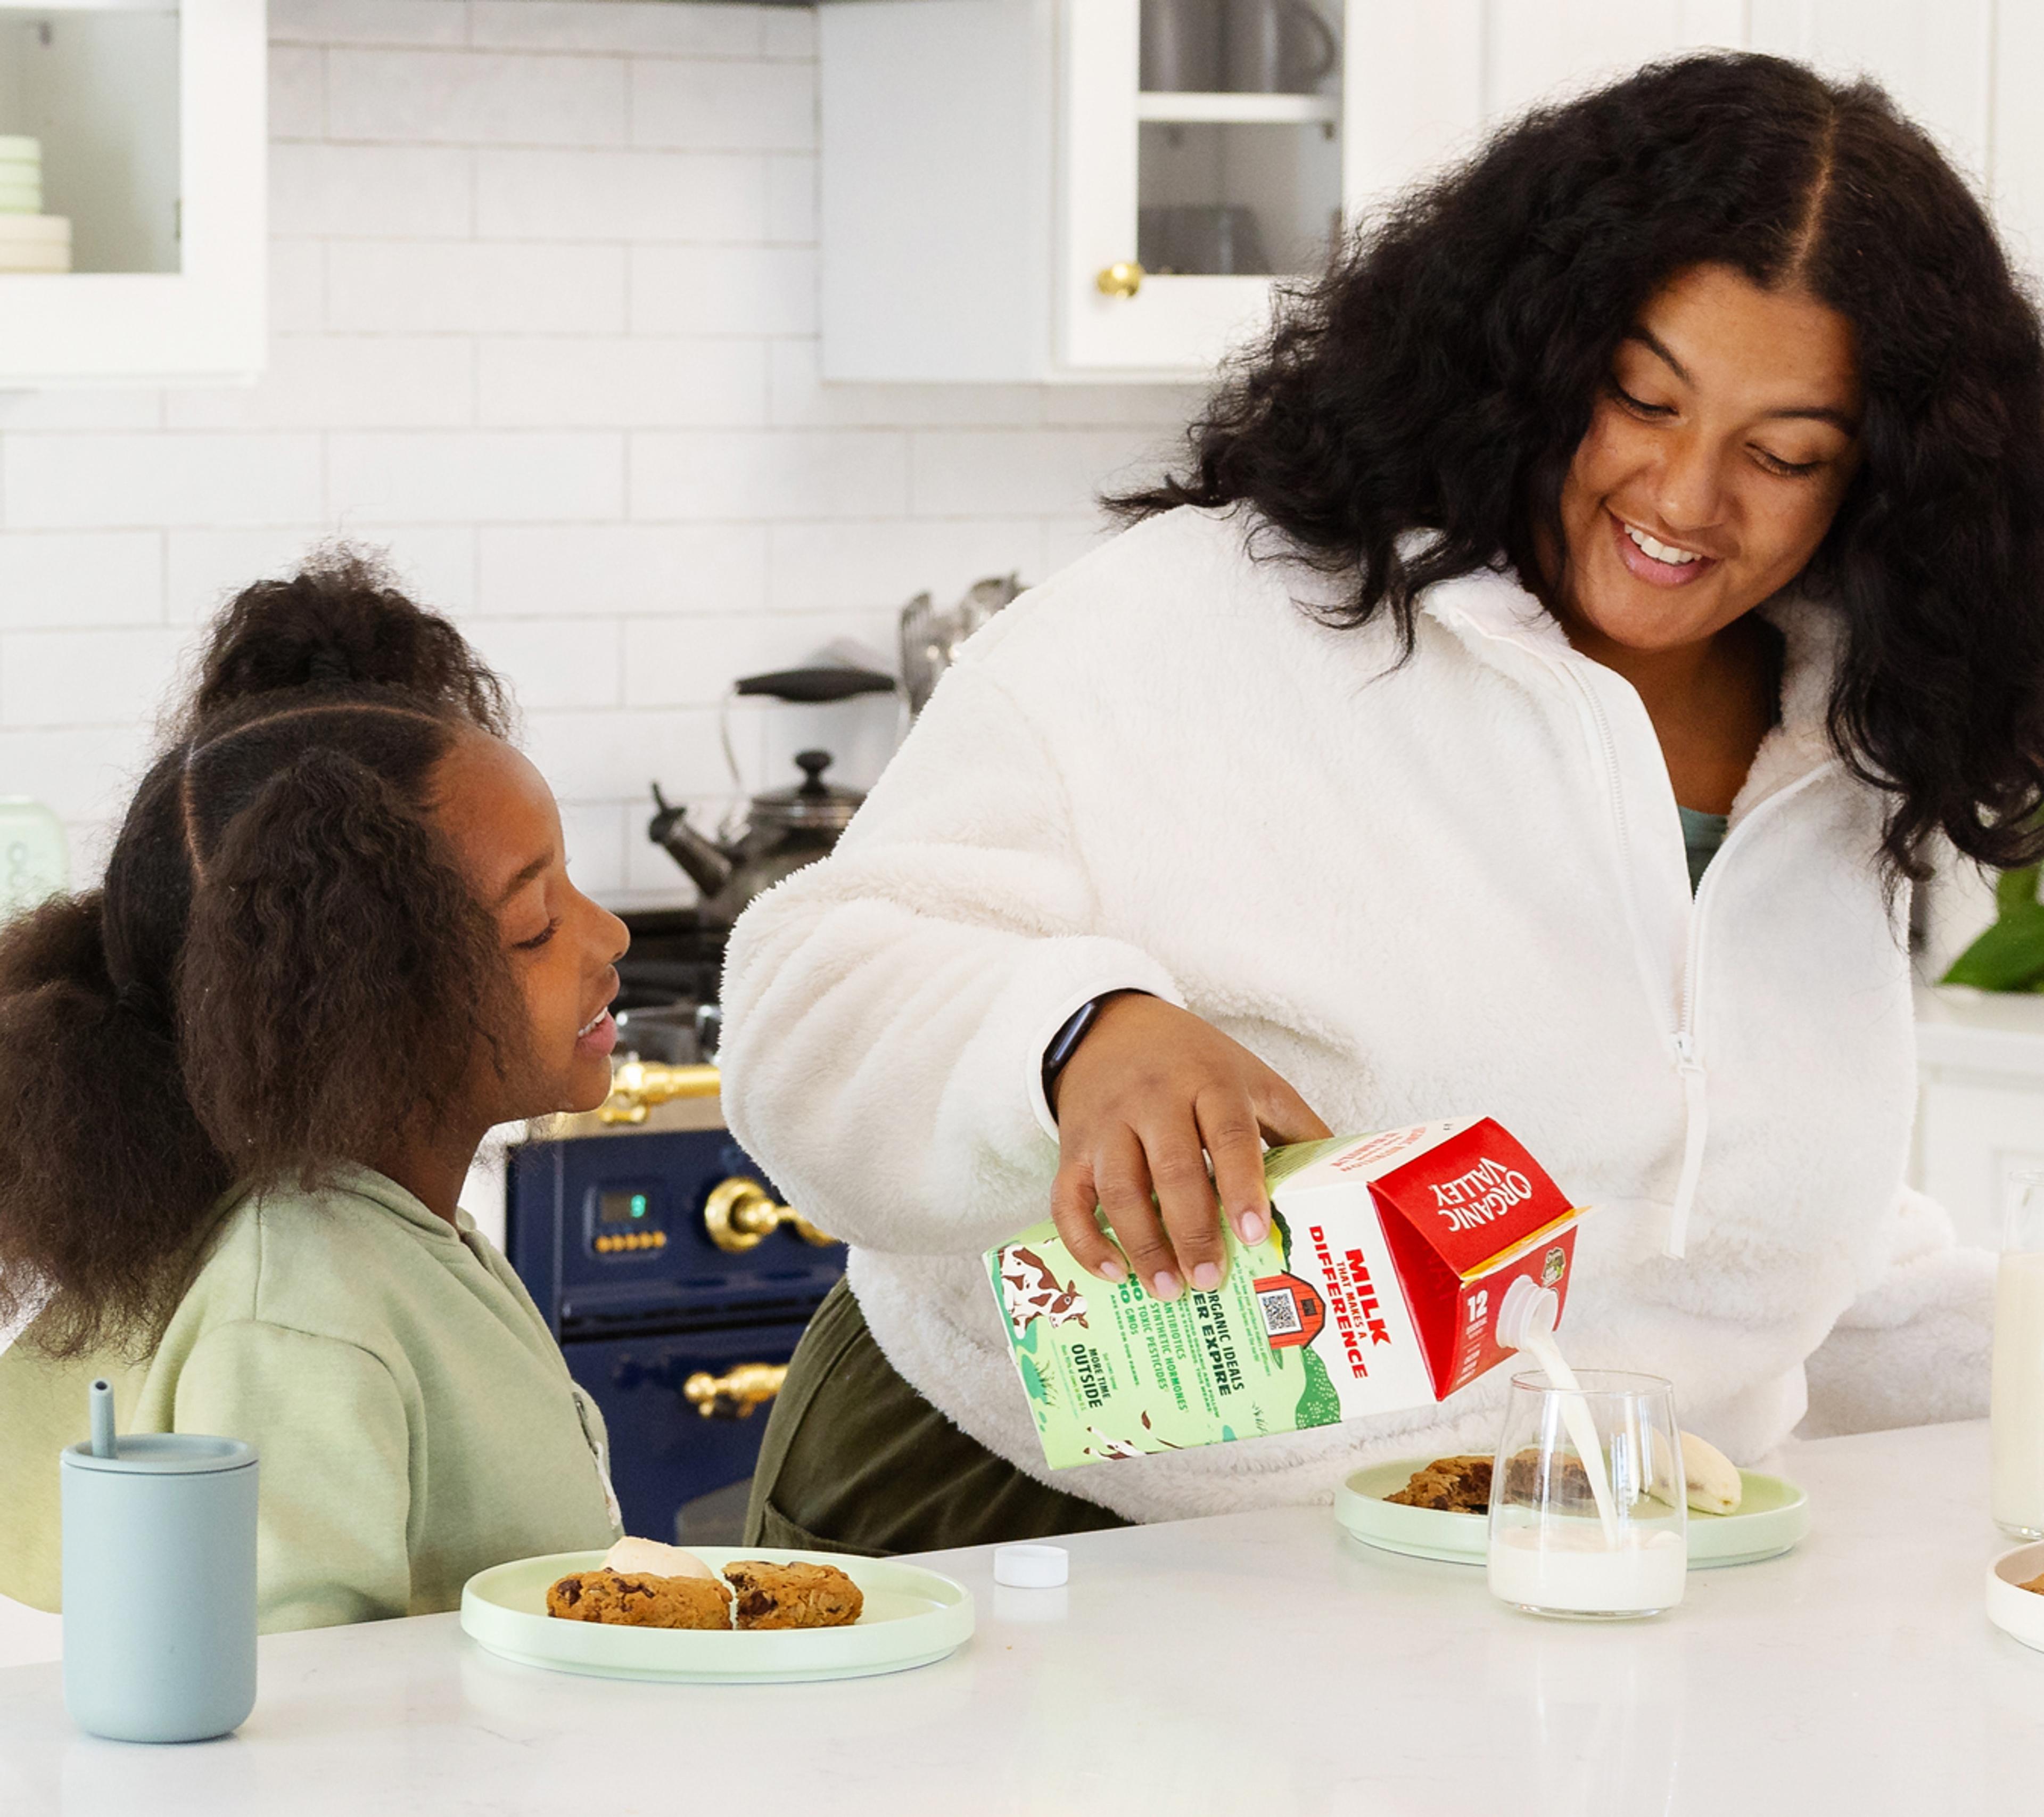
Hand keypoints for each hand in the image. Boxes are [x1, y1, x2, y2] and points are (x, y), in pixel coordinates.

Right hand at [1048, 995, 1330, 1301]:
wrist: (1112, 1028)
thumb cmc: (1195, 1064)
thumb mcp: (1251, 1078)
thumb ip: (1294, 1124)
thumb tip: (1345, 1183)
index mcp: (1209, 1081)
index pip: (1226, 1133)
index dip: (1241, 1184)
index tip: (1254, 1233)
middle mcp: (1154, 1099)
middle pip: (1171, 1168)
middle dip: (1191, 1229)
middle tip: (1209, 1280)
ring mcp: (1107, 1124)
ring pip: (1118, 1188)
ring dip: (1142, 1244)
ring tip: (1167, 1289)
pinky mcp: (1072, 1147)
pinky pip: (1067, 1198)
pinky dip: (1085, 1240)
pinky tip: (1112, 1272)